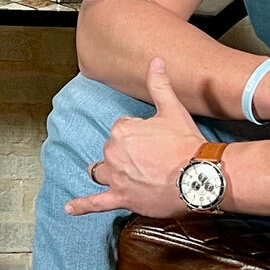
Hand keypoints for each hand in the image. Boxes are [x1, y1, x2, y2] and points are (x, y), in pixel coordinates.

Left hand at [65, 58, 205, 217]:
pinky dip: (82, 205)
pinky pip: (97, 202)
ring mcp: (116, 176)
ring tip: (119, 173)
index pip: (121, 129)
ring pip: (102, 171)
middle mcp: (113, 152)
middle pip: (112, 150)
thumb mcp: (172, 109)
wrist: (199, 175)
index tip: (155, 140)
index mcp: (121, 130)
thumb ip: (159, 84)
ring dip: (108, 171)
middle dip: (127, 153)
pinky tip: (70, 208)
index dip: (138, 135)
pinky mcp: (122, 197)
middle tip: (152, 159)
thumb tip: (155, 61)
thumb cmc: (186, 143)